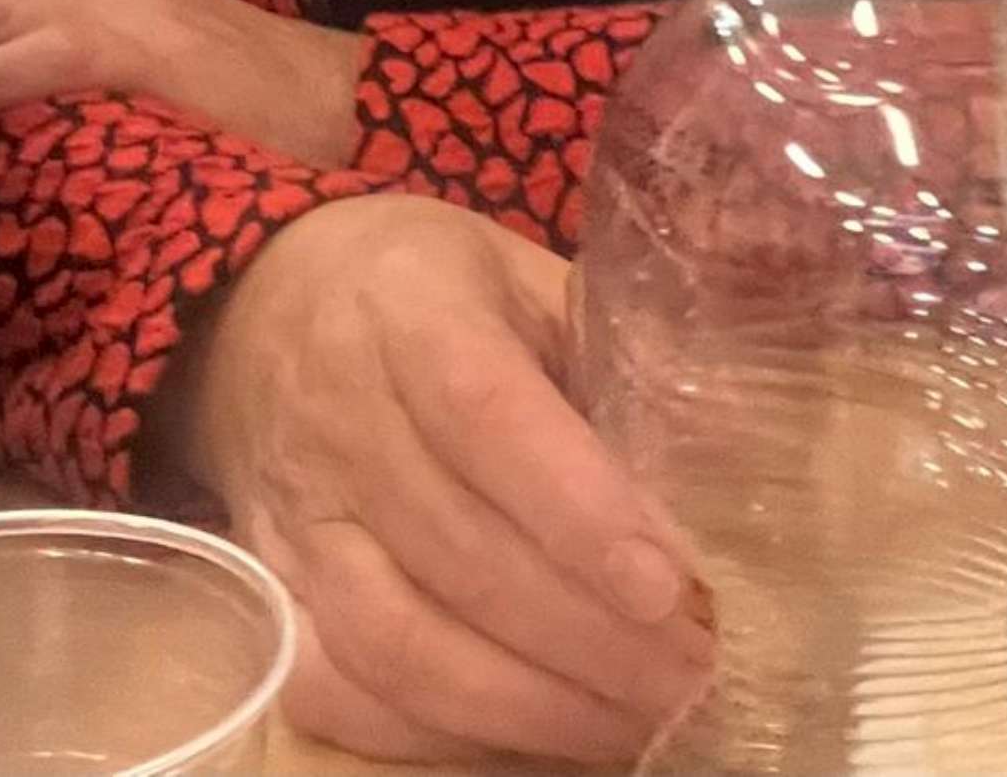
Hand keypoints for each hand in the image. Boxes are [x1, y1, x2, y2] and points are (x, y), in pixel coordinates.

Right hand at [161, 195, 712, 768]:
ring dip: (532, 702)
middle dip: (593, 634)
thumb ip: (618, 352)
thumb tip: (744, 463)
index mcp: (407, 307)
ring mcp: (294, 510)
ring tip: (640, 721)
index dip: (577, 507)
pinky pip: (336, 685)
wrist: (263, 306)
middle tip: (702, 676)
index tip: (671, 585)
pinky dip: (435, 733)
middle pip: (458, 548)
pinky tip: (534, 729)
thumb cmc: (430, 291)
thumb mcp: (524, 275)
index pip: (484, 412)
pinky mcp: (267, 584)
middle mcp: (336, 412)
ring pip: (399, 638)